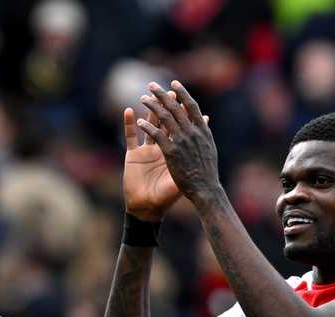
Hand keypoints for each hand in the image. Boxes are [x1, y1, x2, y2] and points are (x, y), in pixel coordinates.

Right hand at [123, 101, 180, 221]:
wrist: (148, 209)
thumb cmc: (167, 197)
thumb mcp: (182, 177)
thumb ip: (191, 157)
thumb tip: (205, 135)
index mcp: (176, 150)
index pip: (180, 126)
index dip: (182, 111)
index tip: (184, 97)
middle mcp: (162, 147)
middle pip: (165, 122)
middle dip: (166, 105)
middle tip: (168, 90)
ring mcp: (147, 150)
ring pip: (148, 125)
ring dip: (148, 111)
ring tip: (148, 95)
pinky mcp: (133, 155)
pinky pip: (130, 137)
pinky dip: (129, 124)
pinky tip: (128, 111)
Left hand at [138, 81, 220, 207]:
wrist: (204, 191)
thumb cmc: (206, 172)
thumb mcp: (208, 148)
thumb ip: (203, 132)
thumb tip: (205, 118)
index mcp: (202, 131)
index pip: (191, 107)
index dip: (182, 94)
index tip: (174, 83)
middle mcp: (192, 133)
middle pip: (175, 108)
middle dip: (163, 95)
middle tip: (152, 84)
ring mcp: (181, 142)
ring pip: (165, 118)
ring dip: (153, 107)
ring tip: (143, 98)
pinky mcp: (170, 154)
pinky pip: (156, 136)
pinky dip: (148, 127)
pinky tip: (139, 121)